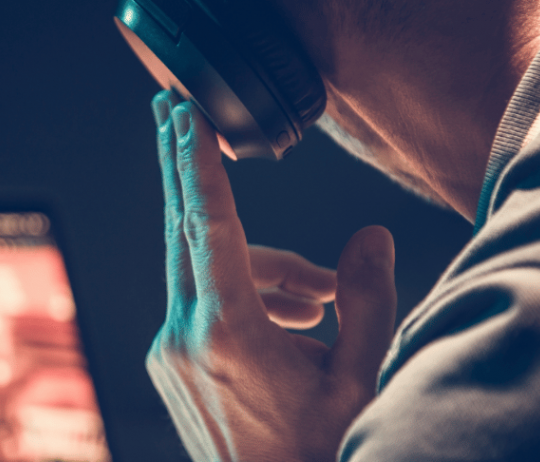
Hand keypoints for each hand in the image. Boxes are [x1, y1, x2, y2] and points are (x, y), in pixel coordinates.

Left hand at [146, 90, 397, 461]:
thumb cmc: (317, 452)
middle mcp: (184, 336)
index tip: (184, 115)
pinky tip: (293, 323)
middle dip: (187, 167)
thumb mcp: (358, 379)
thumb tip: (370, 237)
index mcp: (227, 333)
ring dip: (260, 266)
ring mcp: (169, 351)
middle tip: (178, 111)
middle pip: (183, 228)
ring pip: (204, 270)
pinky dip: (242, 294)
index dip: (199, 161)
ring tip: (321, 302)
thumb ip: (366, 302)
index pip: (210, 225)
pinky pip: (200, 301)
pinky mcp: (169, 363)